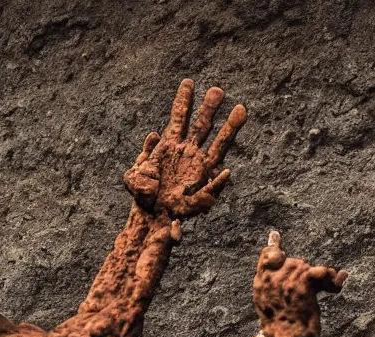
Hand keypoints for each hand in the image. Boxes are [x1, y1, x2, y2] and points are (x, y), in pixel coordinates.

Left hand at [123, 79, 246, 218]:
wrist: (152, 217)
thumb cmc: (143, 196)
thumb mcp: (133, 178)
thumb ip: (142, 160)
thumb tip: (155, 135)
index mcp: (170, 146)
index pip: (178, 118)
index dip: (183, 101)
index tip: (188, 82)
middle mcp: (188, 153)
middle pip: (202, 126)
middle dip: (209, 108)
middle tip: (218, 90)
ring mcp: (199, 168)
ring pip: (217, 146)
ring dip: (229, 128)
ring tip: (241, 109)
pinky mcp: (204, 189)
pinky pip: (214, 184)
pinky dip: (219, 180)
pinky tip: (225, 173)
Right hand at [251, 231, 346, 336]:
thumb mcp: (267, 325)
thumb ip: (267, 317)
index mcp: (260, 286)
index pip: (265, 256)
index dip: (274, 249)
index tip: (275, 235)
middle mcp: (270, 280)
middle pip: (294, 261)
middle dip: (308, 273)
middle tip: (318, 288)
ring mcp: (285, 281)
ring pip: (308, 266)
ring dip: (322, 278)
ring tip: (329, 290)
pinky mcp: (301, 284)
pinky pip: (320, 271)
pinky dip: (331, 277)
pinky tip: (338, 282)